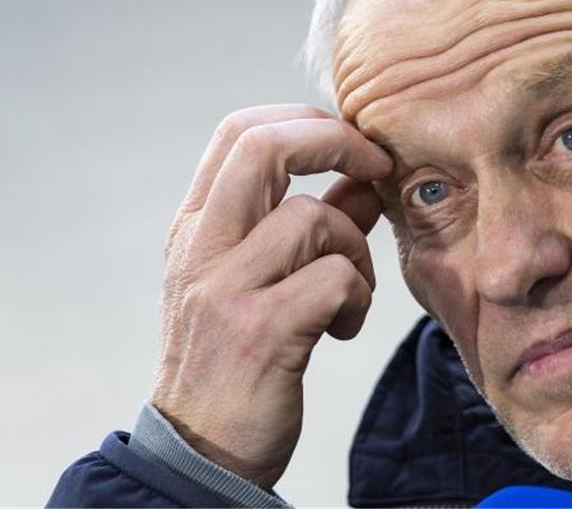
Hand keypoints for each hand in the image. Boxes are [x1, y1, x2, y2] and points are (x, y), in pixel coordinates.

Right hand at [149, 104, 392, 489]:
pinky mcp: (259, 333)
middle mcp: (201, 248)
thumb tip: (363, 181)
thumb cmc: (234, 359)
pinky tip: (341, 328)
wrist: (198, 451)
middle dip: (335, 141)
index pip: (239, 130)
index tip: (353, 144)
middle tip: (376, 169)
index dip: (306, 120)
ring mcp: (224, 289)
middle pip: (262, 145)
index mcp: (195, 226)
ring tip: (349, 295)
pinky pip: (334, 278)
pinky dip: (357, 297)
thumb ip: (308, 226)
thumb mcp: (256, 281)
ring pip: (312, 217)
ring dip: (354, 250)